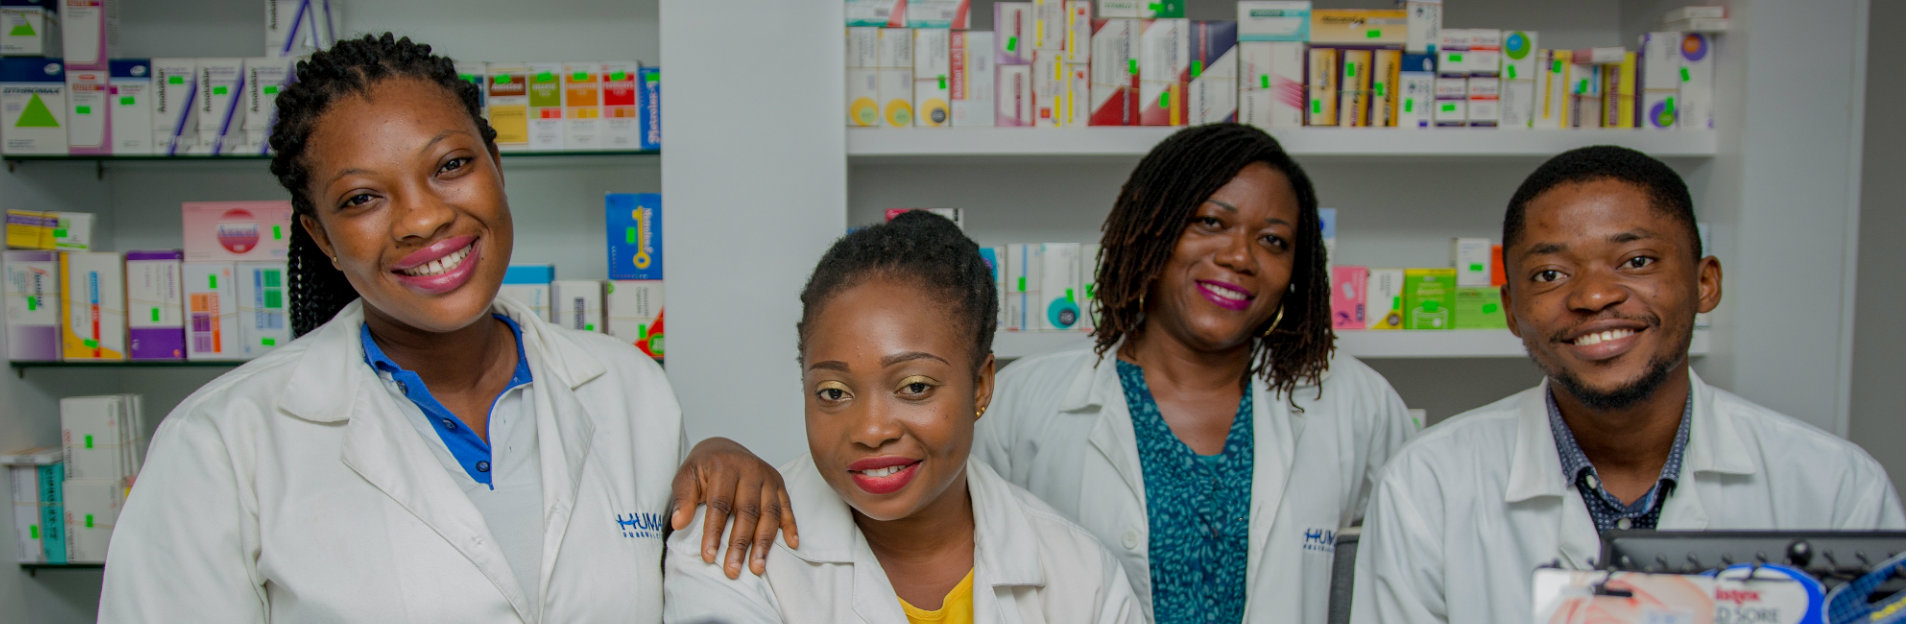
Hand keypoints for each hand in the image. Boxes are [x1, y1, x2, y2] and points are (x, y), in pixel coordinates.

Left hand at [669, 437, 798, 578]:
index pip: (719, 504)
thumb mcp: (685, 477)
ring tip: (757, 567)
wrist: (722, 449)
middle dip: (740, 544)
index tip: (708, 556)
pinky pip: (786, 507)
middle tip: (733, 570)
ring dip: (764, 542)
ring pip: (769, 512)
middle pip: (747, 511)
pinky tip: (791, 544)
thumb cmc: (703, 468)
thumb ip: (682, 499)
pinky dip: (790, 526)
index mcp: (724, 466)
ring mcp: (767, 476)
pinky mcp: (779, 483)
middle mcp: (750, 469)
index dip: (714, 531)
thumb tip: (678, 523)